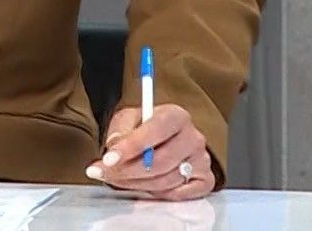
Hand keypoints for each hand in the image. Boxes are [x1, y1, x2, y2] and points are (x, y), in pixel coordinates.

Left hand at [84, 104, 212, 201]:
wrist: (166, 141)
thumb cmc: (146, 129)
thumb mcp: (129, 120)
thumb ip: (120, 130)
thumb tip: (114, 147)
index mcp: (176, 116)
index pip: (156, 130)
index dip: (131, 146)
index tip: (109, 158)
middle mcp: (193, 137)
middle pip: (160, 161)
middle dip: (127, 171)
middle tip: (105, 173)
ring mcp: (202, 161)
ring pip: (165, 181)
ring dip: (136, 184)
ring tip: (116, 179)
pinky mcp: (205, 181)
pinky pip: (178, 195)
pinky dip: (156, 194)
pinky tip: (142, 186)